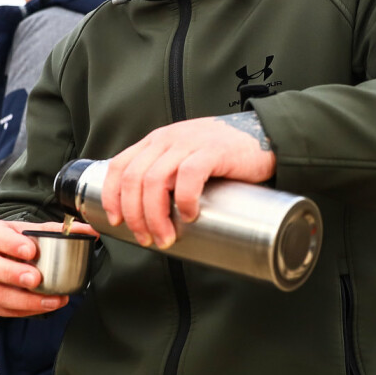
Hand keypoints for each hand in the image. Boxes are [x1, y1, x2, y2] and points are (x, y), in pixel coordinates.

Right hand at [0, 219, 98, 317]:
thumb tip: (91, 231)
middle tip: (36, 279)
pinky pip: (1, 310)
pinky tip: (42, 306)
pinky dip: (23, 311)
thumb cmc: (21, 242)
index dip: (10, 244)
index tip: (31, 250)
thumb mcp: (38, 231)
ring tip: (48, 300)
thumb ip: (64, 230)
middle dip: (13, 274)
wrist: (7, 256)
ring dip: (23, 300)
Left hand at [102, 112, 276, 249]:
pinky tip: (191, 215)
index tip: (116, 221)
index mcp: (157, 141)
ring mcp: (189, 143)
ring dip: (155, 216)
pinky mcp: (213, 151)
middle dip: (134, 215)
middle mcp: (168, 139)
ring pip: (155, 180)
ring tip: (165, 237)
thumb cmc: (225, 154)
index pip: (119, 165)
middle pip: (134, 179)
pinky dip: (185, 200)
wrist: (264, 135)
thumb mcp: (187, 157)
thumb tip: (150, 216)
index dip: (111, 196)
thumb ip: (169, 174)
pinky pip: (189, 176)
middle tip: (146, 239)